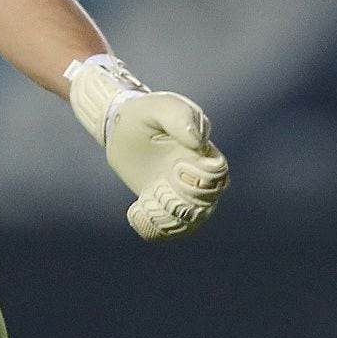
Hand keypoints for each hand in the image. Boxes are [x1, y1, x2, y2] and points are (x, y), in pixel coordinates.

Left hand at [67, 56, 229, 239]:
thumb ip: (179, 116)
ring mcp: (180, 192)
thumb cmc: (141, 114)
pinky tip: (137, 212)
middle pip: (205, 205)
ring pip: (189, 221)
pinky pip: (169, 229)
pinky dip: (156, 229)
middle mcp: (197, 176)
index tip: (175, 168)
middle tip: (156, 190)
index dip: (199, 179)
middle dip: (181, 203)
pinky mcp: (163, 204)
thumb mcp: (156, 108)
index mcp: (204, 153)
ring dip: (168, 218)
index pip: (217, 177)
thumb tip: (198, 142)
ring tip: (145, 202)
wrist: (119, 127)